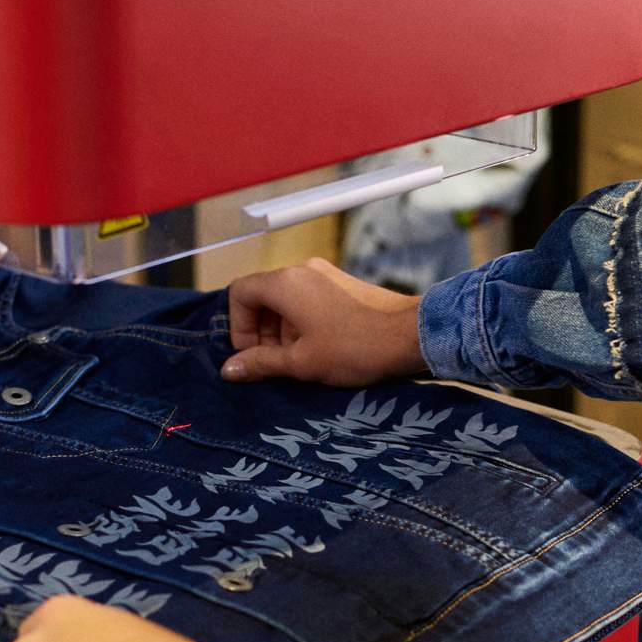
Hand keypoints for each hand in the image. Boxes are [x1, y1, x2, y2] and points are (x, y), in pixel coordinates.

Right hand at [222, 258, 424, 385]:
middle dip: (259, 331)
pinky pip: (307, 300)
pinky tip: (319, 350)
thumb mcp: (301, 362)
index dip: (237, 325)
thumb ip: (261, 363)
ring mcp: (324, 275)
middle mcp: (302, 271)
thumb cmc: (356, 347)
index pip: (239, 292)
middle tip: (273, 362)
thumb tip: (230, 369)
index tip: (252, 353)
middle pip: (261, 296)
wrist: (412, 335)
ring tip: (299, 360)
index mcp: (285, 283)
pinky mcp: (342, 285)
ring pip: (284, 300)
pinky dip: (302, 324)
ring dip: (281, 331)